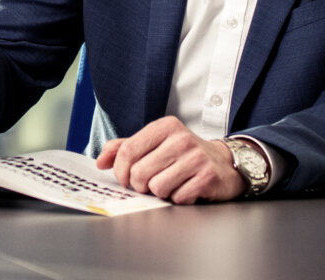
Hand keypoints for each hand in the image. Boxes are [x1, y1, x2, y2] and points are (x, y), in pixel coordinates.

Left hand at [96, 116, 246, 203]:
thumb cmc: (183, 154)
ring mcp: (195, 157)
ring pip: (157, 187)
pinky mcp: (207, 177)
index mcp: (165, 126)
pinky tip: (187, 188)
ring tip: (171, 183)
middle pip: (139, 173)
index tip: (125, 178)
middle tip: (151, 183)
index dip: (120, 171)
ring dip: (161, 193)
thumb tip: (101, 161)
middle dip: (140, 185)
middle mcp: (181, 138)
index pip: (128, 150)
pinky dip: (179, 199)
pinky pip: (177, 198)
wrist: (223, 163)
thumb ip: (126, 148)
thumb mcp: (155, 143)